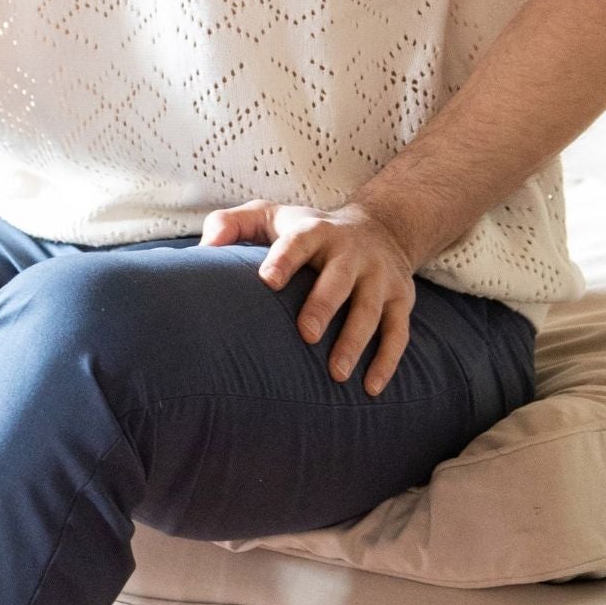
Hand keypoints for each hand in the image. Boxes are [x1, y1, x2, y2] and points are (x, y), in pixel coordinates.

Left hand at [199, 198, 417, 392]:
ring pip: (370, 310)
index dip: (284, 260)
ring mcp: (380, 277)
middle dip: (324, 306)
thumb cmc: (309, 232)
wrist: (382, 226)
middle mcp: (352, 252)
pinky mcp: (401, 299)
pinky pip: (398, 332)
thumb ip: (232, 224)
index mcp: (315, 232)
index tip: (267, 281)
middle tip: (306, 335)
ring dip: (355, 342)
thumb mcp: (272, 216)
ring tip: (337, 374)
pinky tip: (370, 388)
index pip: (298, 243)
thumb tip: (204, 249)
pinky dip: (387, 360)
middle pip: (339, 279)